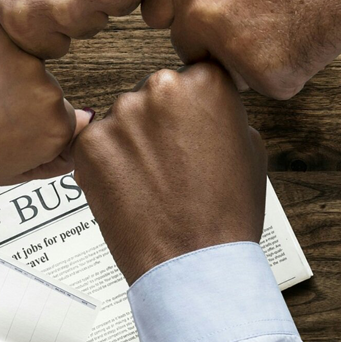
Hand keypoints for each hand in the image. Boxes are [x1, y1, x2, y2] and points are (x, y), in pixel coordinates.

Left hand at [0, 23, 90, 186]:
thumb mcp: (12, 172)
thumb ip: (55, 156)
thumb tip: (81, 129)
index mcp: (56, 128)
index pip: (64, 118)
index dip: (34, 125)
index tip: (12, 129)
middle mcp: (49, 91)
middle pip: (47, 89)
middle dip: (23, 98)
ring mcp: (24, 60)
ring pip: (27, 64)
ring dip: (8, 73)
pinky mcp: (0, 36)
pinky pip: (6, 42)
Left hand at [72, 63, 265, 283]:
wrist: (194, 263)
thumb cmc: (226, 212)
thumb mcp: (250, 148)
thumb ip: (222, 114)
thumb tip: (203, 108)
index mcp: (205, 82)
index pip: (191, 78)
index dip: (189, 108)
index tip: (189, 129)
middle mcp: (161, 88)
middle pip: (153, 94)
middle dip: (157, 122)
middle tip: (170, 162)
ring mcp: (121, 114)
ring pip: (123, 119)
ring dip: (130, 141)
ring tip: (150, 181)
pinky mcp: (90, 143)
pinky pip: (95, 143)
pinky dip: (106, 163)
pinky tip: (128, 188)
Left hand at [141, 0, 340, 98]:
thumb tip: (176, 12)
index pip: (154, 16)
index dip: (179, 18)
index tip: (194, 19)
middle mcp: (199, 14)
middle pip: (187, 48)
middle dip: (212, 42)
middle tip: (251, 21)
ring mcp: (230, 48)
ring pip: (224, 71)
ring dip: (244, 60)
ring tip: (278, 24)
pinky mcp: (266, 76)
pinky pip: (263, 84)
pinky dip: (281, 70)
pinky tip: (297, 38)